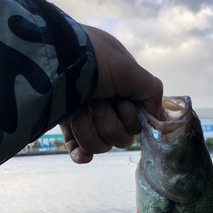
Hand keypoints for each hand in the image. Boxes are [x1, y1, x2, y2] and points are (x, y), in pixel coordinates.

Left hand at [59, 24, 163, 163]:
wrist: (52, 60)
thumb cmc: (93, 60)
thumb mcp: (129, 69)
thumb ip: (151, 91)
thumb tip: (160, 117)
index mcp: (121, 89)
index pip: (136, 121)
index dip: (131, 119)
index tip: (123, 104)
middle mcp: (105, 103)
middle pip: (120, 137)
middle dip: (109, 123)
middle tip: (97, 103)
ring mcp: (85, 116)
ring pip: (101, 145)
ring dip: (91, 131)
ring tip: (79, 112)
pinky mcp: (66, 126)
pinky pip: (80, 152)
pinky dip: (81, 152)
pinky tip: (81, 151)